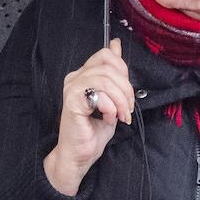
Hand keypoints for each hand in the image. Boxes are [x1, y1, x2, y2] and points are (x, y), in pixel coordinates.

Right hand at [45, 37, 133, 195]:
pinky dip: (110, 107)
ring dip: (120, 99)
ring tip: (121, 115)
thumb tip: (115, 43)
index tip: (127, 93)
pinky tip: (108, 118)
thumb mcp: (111, 99)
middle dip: (126, 88)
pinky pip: (99, 95)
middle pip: (108, 65)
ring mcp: (72, 88)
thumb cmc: (93, 132)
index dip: (123, 71)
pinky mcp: (72, 101)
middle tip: (128, 109)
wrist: (79, 156)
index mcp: (83, 75)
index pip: (106, 55)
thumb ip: (113, 75)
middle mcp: (75, 78)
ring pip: (105, 79)